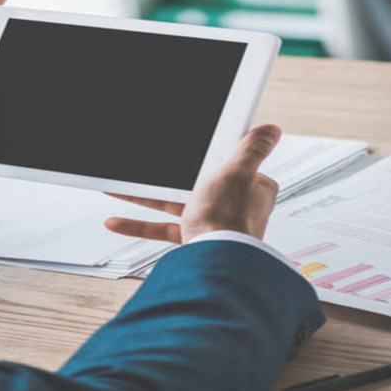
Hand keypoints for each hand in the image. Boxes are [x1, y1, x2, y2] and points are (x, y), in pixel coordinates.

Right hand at [104, 124, 281, 244]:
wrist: (215, 261)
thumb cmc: (230, 218)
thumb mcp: (238, 170)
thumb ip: (252, 148)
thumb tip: (272, 129)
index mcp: (254, 188)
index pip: (234, 162)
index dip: (215, 153)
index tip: (197, 145)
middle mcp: (236, 206)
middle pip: (199, 181)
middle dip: (170, 176)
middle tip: (151, 167)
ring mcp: (214, 223)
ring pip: (175, 203)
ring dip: (146, 198)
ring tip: (122, 189)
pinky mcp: (195, 239)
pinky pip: (164, 228)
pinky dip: (140, 225)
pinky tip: (119, 221)